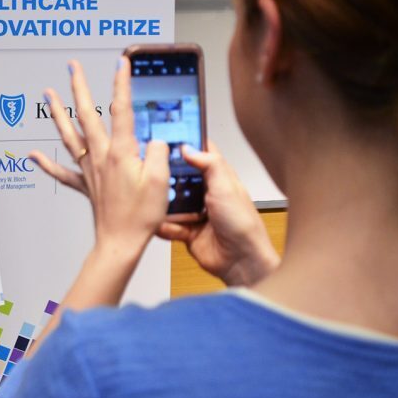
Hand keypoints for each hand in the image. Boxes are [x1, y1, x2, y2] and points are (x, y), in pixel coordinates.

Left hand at [29, 58, 169, 270]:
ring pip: (69, 135)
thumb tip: (154, 140)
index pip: (121, 109)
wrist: (120, 242)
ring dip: (58, 112)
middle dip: (79, 87)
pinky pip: (62, 171)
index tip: (121, 62)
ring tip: (48, 94)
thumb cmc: (140, 216)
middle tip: (72, 67)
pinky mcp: (85, 185)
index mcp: (121, 152)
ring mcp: (90, 169)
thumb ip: (158, 152)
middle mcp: (100, 156)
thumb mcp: (160, 180)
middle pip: (87, 114)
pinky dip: (46, 163)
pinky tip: (33, 155)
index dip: (121, 83)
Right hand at [164, 142, 279, 285]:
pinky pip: (168, 225)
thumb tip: (189, 147)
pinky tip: (168, 226)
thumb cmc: (242, 224)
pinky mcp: (186, 230)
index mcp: (219, 178)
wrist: (240, 260)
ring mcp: (195, 212)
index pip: (201, 154)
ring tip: (158, 204)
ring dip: (164, 204)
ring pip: (170, 201)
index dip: (186, 144)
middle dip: (167, 176)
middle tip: (155, 174)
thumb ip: (209, 163)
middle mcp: (206, 193)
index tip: (167, 137)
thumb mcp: (226, 187)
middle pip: (179, 176)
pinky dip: (166, 226)